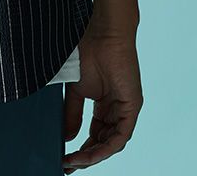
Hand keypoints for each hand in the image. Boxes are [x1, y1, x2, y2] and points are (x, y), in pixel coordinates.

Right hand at [62, 26, 142, 171]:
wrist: (103, 34)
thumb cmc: (89, 53)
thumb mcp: (76, 90)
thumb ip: (72, 114)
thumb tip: (65, 138)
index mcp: (104, 106)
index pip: (95, 136)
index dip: (81, 149)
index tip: (64, 158)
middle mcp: (116, 111)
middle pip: (103, 143)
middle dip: (85, 157)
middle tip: (67, 165)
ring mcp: (125, 110)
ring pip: (111, 143)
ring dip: (93, 155)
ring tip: (73, 161)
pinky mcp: (132, 107)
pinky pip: (121, 136)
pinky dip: (105, 147)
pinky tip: (89, 153)